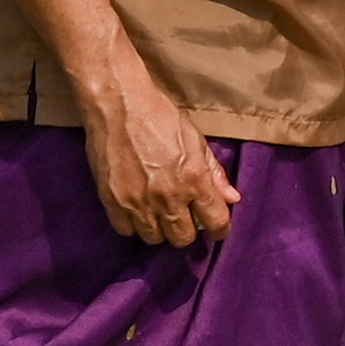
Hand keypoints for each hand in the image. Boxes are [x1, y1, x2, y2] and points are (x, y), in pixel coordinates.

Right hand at [80, 70, 235, 249]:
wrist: (119, 107)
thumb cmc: (162, 118)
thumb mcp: (196, 141)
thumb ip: (215, 173)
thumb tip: (233, 198)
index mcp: (194, 180)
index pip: (216, 221)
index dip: (220, 229)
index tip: (218, 228)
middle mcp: (168, 197)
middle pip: (183, 238)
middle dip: (189, 230)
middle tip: (186, 217)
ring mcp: (138, 202)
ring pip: (154, 238)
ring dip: (161, 229)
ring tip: (161, 212)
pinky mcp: (112, 202)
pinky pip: (126, 231)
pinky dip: (134, 225)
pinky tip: (138, 210)